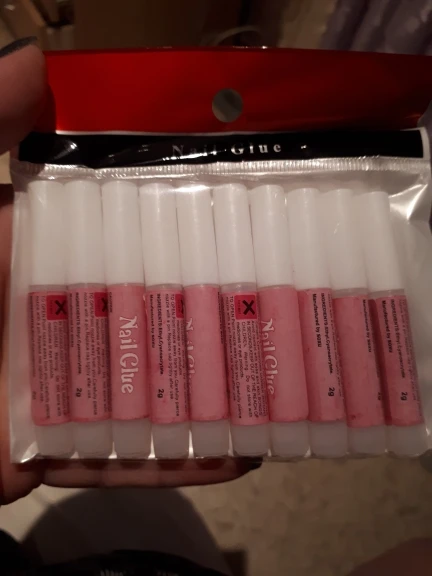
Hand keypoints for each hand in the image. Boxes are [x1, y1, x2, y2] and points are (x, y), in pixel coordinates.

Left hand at [0, 41, 256, 502]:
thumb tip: (42, 61)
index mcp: (57, 261)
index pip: (143, 247)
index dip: (201, 240)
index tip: (263, 233)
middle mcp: (70, 322)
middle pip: (161, 324)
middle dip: (229, 325)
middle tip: (299, 316)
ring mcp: (66, 391)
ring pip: (158, 396)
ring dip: (224, 400)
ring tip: (293, 389)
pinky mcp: (56, 449)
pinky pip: (125, 462)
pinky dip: (180, 464)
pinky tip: (242, 455)